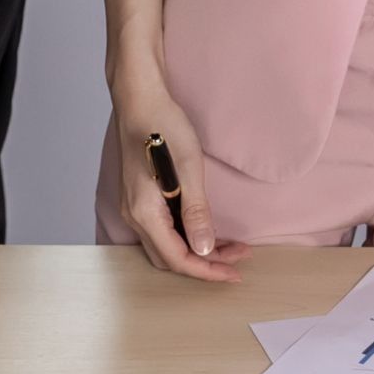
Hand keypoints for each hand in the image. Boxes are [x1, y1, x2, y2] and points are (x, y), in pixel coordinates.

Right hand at [108, 69, 244, 283]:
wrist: (140, 100)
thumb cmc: (163, 128)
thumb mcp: (188, 170)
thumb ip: (195, 213)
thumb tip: (204, 249)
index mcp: (144, 213)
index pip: (178, 258)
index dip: (208, 271)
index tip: (236, 273)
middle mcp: (134, 216)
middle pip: (170, 257)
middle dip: (205, 263)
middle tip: (238, 258)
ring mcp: (134, 207)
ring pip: (166, 245)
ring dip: (196, 250)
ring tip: (230, 245)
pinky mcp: (140, 198)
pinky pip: (162, 230)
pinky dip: (186, 236)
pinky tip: (204, 228)